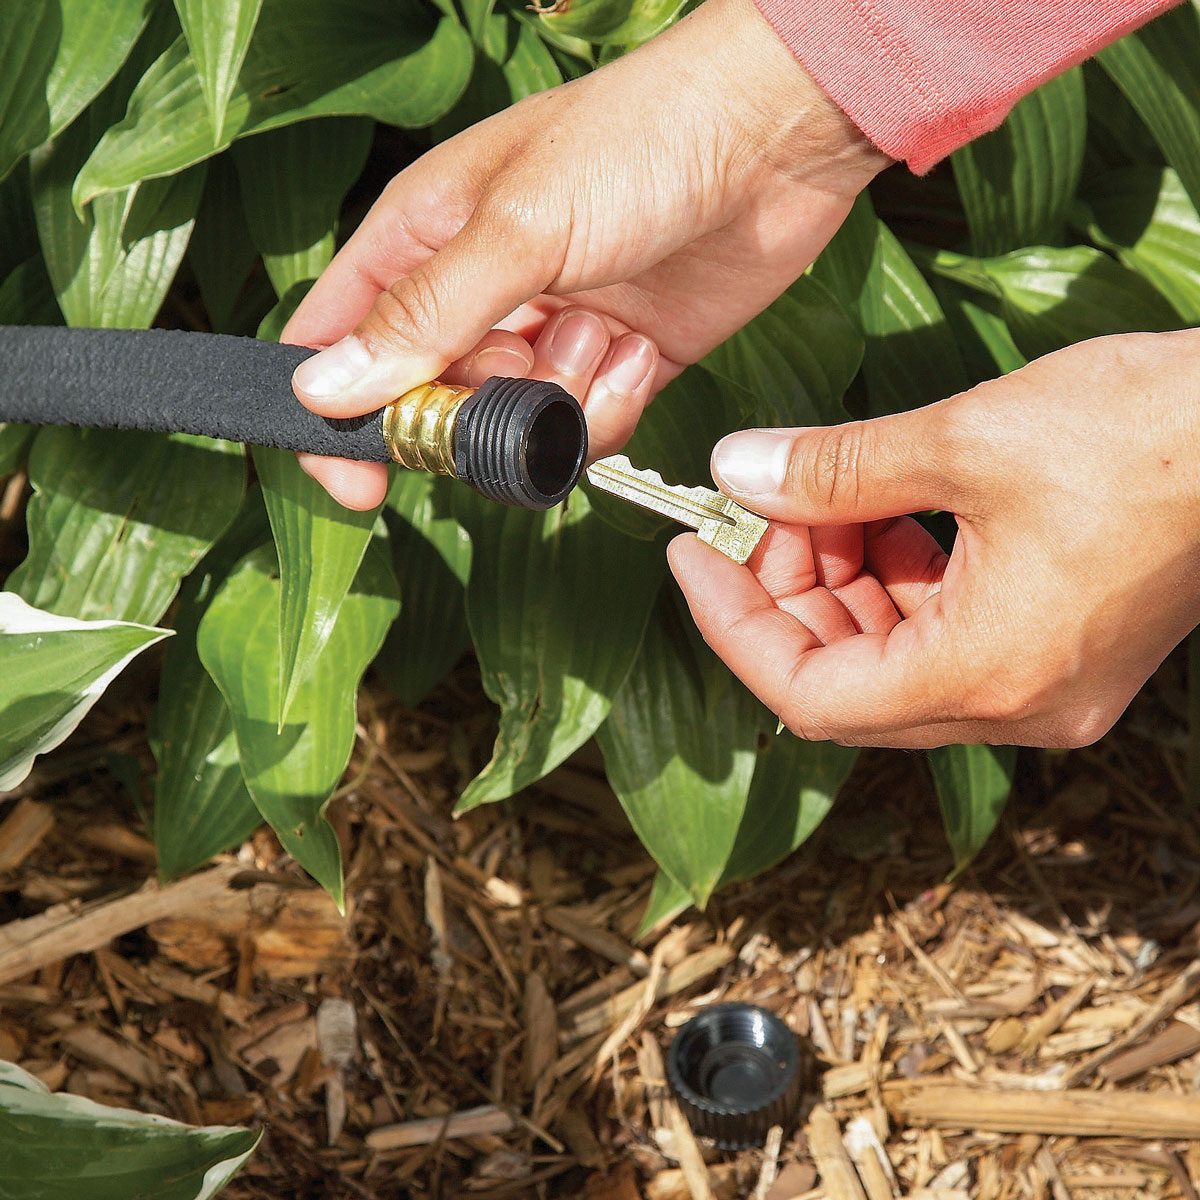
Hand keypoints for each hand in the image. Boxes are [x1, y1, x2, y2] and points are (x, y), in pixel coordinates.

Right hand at [283, 0, 884, 507]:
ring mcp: (549, 330)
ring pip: (514, 425)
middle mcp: (478, 291)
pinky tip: (640, 348)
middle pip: (430, 401)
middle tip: (518, 364)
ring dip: (558, 400)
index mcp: (423, 237)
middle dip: (474, 410)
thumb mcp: (515, 227)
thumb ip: (421, 316)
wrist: (775, 138)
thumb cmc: (637, 139)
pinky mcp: (616, 360)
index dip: (334, 415)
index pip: (340, 340)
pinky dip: (612, 404)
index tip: (357, 480)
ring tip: (601, 331)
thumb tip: (322, 391)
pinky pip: (587, 427)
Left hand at [669, 331, 1199, 747]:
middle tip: (760, 509)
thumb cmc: (1149, 431)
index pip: (808, 693)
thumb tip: (737, 472)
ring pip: (891, 658)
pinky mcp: (1060, 650)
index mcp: (987, 673)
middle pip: (846, 680)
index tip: (694, 556)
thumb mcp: (965, 440)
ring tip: (823, 500)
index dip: (733, 625)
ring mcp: (1043, 686)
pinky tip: (886, 513)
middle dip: (787, 591)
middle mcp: (1015, 704)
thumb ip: (834, 471)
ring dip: (840, 581)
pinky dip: (897, 581)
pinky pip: (943, 638)